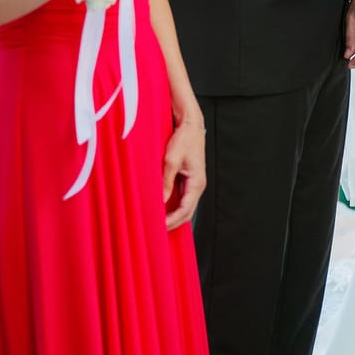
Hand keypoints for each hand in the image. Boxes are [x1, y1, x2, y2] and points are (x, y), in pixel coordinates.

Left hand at [162, 111, 205, 229]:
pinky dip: (173, 206)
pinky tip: (162, 208)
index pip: (186, 211)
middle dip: (173, 222)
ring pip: (184, 206)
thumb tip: (160, 201)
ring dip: (173, 215)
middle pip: (187, 212)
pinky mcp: (188, 178)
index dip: (172, 221)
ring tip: (157, 221)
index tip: (159, 227)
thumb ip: (165, 182)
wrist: (190, 124)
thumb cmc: (184, 139)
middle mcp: (197, 185)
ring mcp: (193, 182)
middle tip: (157, 229)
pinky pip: (182, 197)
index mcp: (197, 182)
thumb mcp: (171, 160)